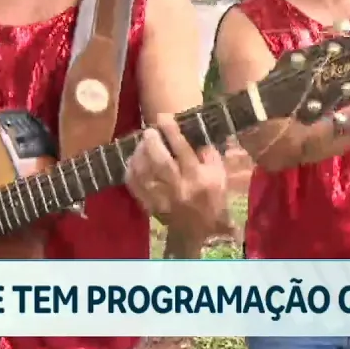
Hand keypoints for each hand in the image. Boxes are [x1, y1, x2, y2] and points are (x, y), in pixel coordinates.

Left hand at [125, 114, 227, 241]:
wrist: (203, 231)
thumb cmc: (214, 198)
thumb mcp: (219, 174)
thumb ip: (208, 153)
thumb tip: (195, 131)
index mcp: (198, 178)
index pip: (183, 150)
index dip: (172, 131)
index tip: (163, 117)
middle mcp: (179, 188)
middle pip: (160, 161)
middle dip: (152, 142)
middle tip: (149, 130)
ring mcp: (162, 199)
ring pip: (144, 173)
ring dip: (139, 154)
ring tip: (141, 143)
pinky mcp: (150, 207)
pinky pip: (135, 187)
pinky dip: (131, 171)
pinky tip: (133, 160)